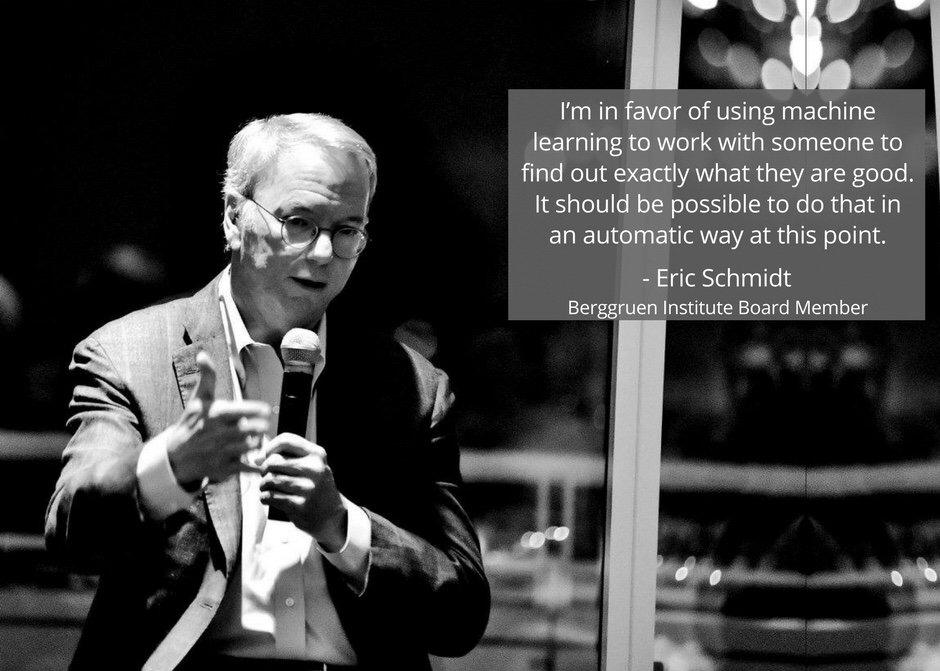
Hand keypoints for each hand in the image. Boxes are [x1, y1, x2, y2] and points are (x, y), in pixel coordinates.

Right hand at [166, 351, 270, 488]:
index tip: (264, 410)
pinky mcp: (224, 468)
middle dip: (262, 426)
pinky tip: (257, 459)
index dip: (260, 410)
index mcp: (218, 414)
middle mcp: (221, 433)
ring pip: (254, 446)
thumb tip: (202, 354)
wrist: (175, 456)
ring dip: (260, 442)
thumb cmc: (191, 423)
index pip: (248, 410)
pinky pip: (248, 466)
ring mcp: (223, 452)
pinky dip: (256, 464)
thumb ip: (207, 377)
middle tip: (262, 425)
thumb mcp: (199, 399)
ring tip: (257, 438)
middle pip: (256, 428)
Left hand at [259, 433, 347, 550]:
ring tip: (267, 488)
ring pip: (270, 479)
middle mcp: (314, 469)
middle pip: (273, 461)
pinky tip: (268, 498)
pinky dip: (264, 497)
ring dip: (263, 485)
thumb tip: (257, 459)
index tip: (265, 456)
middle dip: (264, 469)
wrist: (331, 515)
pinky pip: (270, 496)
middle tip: (267, 476)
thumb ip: (286, 458)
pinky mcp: (299, 505)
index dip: (270, 447)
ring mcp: (307, 488)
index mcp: (317, 455)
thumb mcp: (310, 466)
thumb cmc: (315, 487)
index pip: (286, 440)